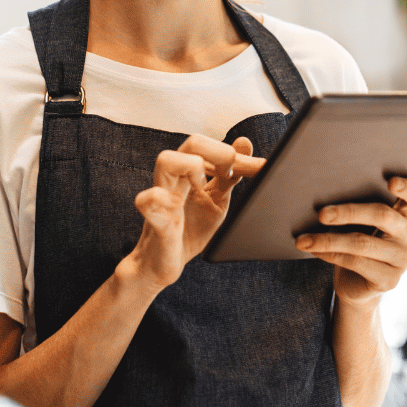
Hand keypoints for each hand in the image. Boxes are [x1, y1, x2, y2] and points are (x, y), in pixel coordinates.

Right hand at [123, 134, 264, 288]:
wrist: (165, 264)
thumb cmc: (189, 230)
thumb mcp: (217, 200)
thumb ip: (229, 175)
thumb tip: (244, 143)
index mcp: (191, 174)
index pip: (212, 147)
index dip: (238, 154)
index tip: (261, 166)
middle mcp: (176, 180)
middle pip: (191, 143)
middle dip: (219, 152)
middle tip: (231, 173)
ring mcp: (163, 198)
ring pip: (166, 160)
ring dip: (192, 166)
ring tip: (202, 186)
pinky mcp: (155, 220)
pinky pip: (146, 200)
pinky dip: (160, 198)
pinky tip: (176, 206)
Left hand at [295, 176, 406, 307]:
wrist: (355, 285)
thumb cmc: (356, 244)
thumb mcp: (360, 224)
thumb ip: (358, 209)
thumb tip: (325, 194)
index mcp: (405, 215)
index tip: (390, 182)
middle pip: (383, 216)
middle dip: (348, 212)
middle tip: (321, 213)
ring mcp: (402, 260)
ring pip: (363, 243)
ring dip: (329, 240)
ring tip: (304, 239)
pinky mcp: (389, 280)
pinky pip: (355, 263)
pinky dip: (330, 255)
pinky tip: (314, 250)